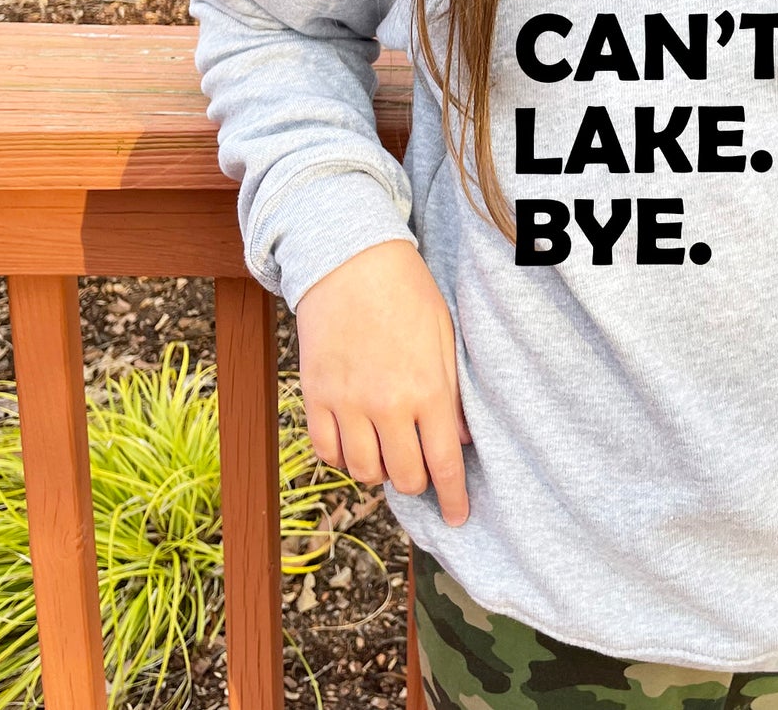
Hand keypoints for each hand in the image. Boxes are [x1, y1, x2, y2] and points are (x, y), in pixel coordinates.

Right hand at [295, 238, 470, 526]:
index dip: (454, 497)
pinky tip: (355, 442)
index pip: (444, 463)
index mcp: (428, 389)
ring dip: (380, 470)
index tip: (458, 517)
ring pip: (363, 471)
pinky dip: (342, 457)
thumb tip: (461, 440)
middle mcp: (387, 405)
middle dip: (418, 483)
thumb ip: (454, 392)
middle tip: (423, 473)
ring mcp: (347, 403)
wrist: (351, 261)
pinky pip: (326, 451)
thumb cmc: (408, 292)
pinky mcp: (316, 396)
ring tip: (389, 452)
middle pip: (404, 476)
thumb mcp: (445, 336)